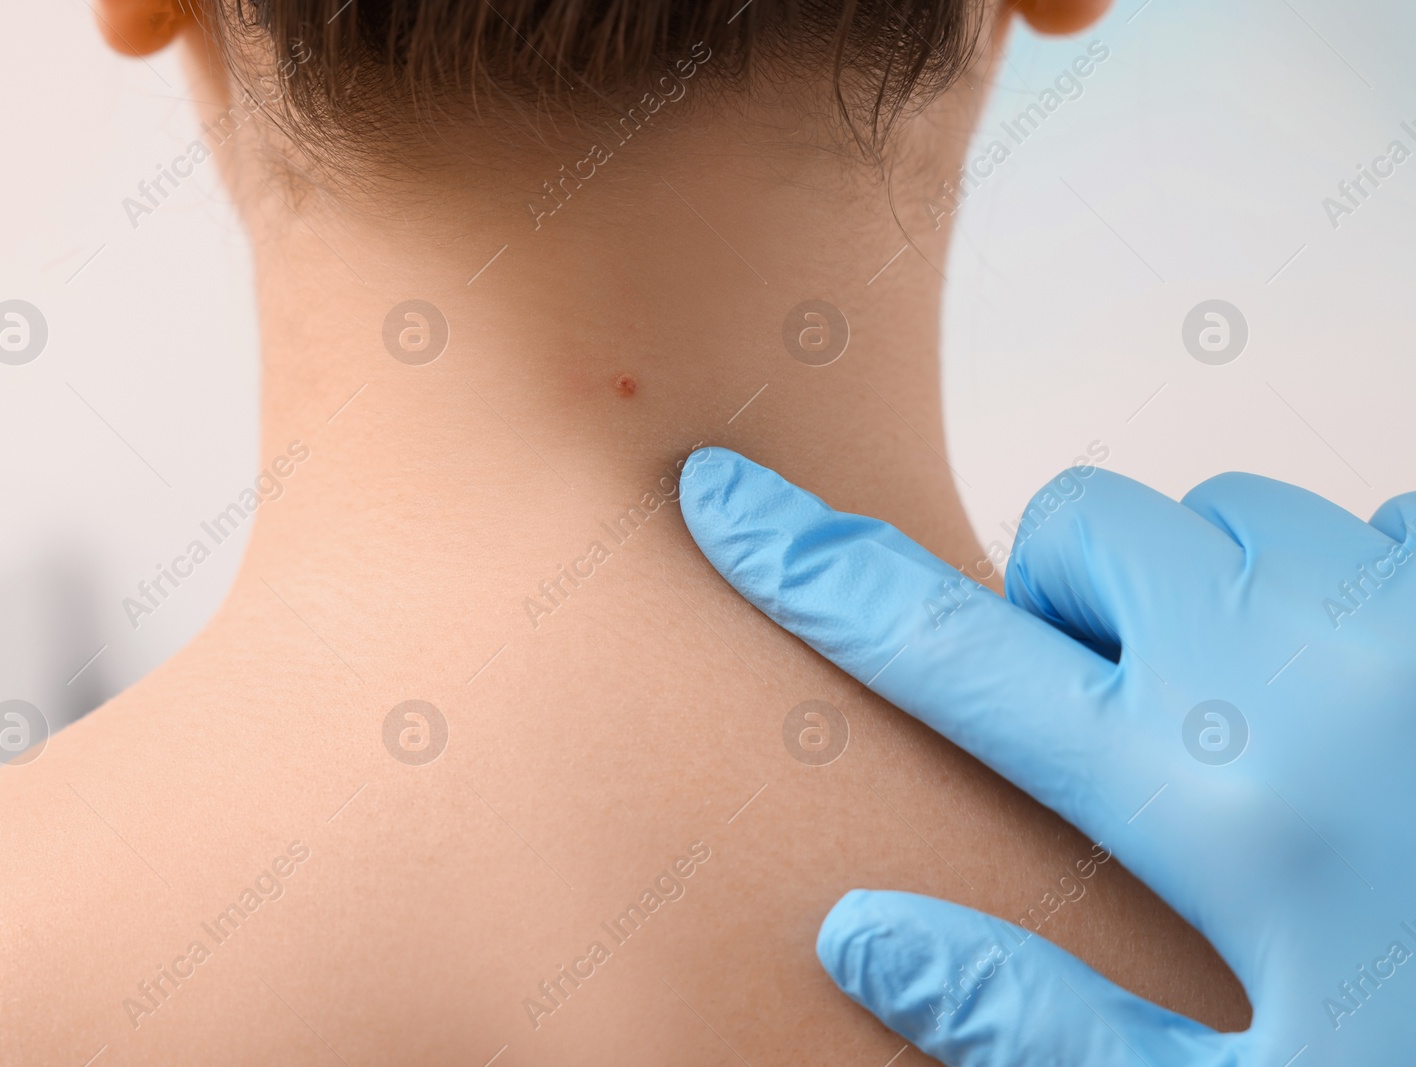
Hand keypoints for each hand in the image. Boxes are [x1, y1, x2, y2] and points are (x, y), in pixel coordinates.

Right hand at [679, 446, 1415, 1065]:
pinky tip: (1373, 695)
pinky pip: (1368, 521)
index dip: (812, 570)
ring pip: (1226, 510)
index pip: (944, 648)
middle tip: (1107, 713)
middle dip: (1059, 594)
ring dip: (1197, 587)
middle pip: (1087, 523)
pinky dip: (1332, 580)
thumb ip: (1036, 1020)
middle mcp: (1300, 662)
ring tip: (1256, 718)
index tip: (722, 496)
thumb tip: (860, 936)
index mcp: (1204, 791)